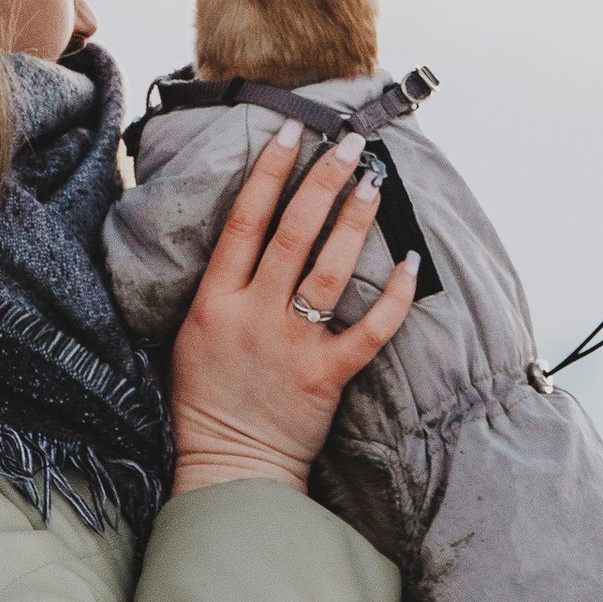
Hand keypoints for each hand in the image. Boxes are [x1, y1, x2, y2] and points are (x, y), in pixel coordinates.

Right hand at [169, 124, 423, 494]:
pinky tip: (411, 262)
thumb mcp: (191, 332)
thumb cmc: (206, 400)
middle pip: (293, 232)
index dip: (268, 172)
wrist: (229, 468)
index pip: (244, 221)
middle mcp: (253, 315)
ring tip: (374, 183)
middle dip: (323, 181)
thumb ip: (218, 284)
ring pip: (330, 269)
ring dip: (355, 221)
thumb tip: (244, 230)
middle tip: (349, 144)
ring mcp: (292, 345)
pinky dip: (393, 296)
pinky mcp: (326, 375)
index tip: (290, 133)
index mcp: (214, 300)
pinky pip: (369, 330)